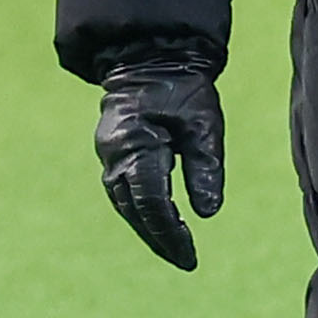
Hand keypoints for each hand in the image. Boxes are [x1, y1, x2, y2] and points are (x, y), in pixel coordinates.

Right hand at [94, 59, 225, 270]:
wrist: (152, 57)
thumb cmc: (184, 87)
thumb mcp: (204, 124)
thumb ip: (206, 167)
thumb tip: (207, 214)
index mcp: (136, 144)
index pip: (152, 203)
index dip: (170, 234)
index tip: (190, 256)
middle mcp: (115, 153)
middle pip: (134, 209)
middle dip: (158, 238)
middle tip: (185, 260)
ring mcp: (109, 153)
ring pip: (125, 203)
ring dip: (148, 228)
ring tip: (175, 249)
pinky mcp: (113, 151)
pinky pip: (123, 191)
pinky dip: (141, 210)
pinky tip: (160, 223)